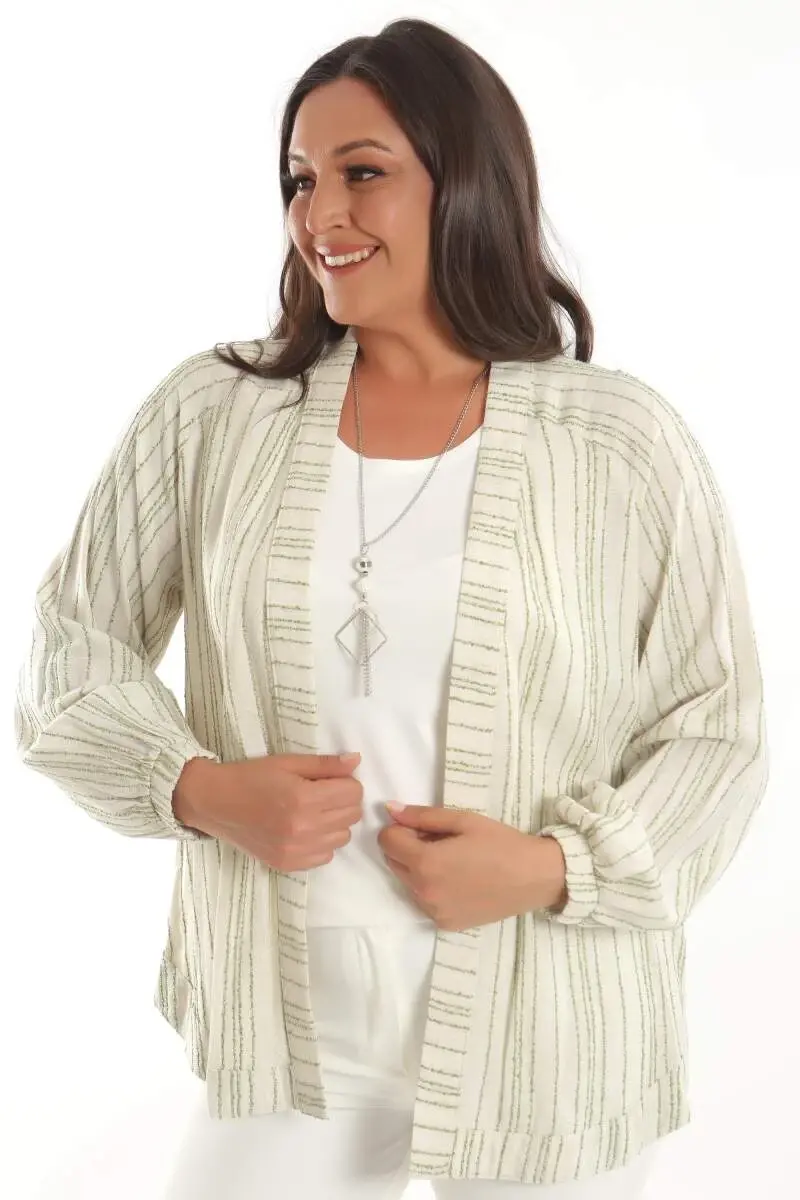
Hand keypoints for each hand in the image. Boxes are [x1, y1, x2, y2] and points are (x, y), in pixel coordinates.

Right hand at [172, 752, 363, 869]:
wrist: (215, 803)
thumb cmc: (251, 777)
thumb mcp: (288, 762)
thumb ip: (324, 764)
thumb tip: (356, 762)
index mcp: (304, 798)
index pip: (353, 793)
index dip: (347, 782)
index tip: (331, 779)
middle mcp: (303, 828)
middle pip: (352, 816)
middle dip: (344, 801)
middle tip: (323, 793)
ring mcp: (296, 850)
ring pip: (343, 837)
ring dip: (335, 822)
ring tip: (314, 811)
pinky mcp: (288, 864)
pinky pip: (326, 856)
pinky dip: (322, 842)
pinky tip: (305, 829)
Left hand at [377, 803, 567, 930]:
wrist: (535, 878)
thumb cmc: (501, 843)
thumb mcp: (463, 820)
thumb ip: (422, 816)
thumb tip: (390, 809)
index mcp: (425, 863)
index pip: (386, 841)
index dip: (401, 829)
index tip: (423, 827)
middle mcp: (423, 892)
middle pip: (393, 862)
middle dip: (408, 848)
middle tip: (441, 841)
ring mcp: (433, 912)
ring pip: (406, 883)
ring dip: (418, 869)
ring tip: (453, 861)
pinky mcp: (445, 924)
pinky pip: (423, 901)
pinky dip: (431, 888)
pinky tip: (458, 880)